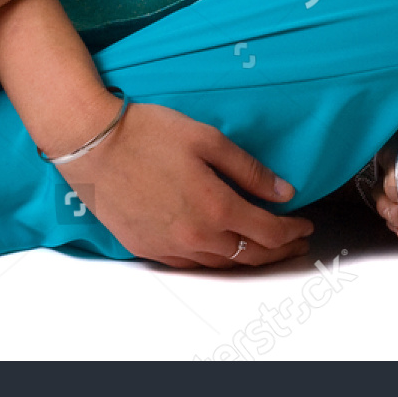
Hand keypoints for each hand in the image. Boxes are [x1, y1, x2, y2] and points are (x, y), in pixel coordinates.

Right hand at [64, 101, 313, 267]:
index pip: (268, 231)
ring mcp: (170, 247)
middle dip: (278, 250)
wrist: (93, 145)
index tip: (304, 224)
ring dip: (248, 258)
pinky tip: (220, 249)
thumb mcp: (206, 138)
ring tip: (264, 247)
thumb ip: (248, 169)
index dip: (292, 231)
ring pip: (221, 263)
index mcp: (216, 207)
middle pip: (249, 256)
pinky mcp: (148, 248)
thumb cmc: (147, 133)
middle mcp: (196, 236)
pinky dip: (215, 259)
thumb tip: (283, 192)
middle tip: (295, 241)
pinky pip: (192, 263)